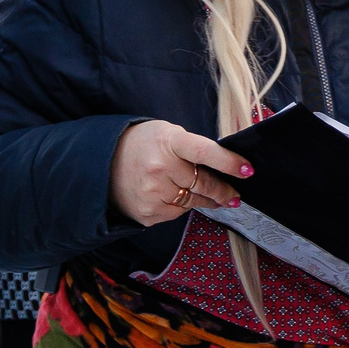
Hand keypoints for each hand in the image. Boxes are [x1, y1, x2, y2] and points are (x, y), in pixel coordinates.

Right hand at [109, 120, 249, 225]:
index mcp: (167, 141)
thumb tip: (224, 166)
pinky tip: (173, 196)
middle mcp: (160, 167)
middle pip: (203, 184)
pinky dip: (181, 205)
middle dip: (224, 191)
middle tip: (235, 195)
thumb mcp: (166, 134)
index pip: (204, 152)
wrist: (101, 163)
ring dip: (207, 200)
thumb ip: (192, 148)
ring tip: (214, 197)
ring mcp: (153, 193)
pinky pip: (177, 212)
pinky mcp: (148, 213)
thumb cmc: (142, 145)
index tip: (247, 170)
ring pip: (193, 201)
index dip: (228, 163)